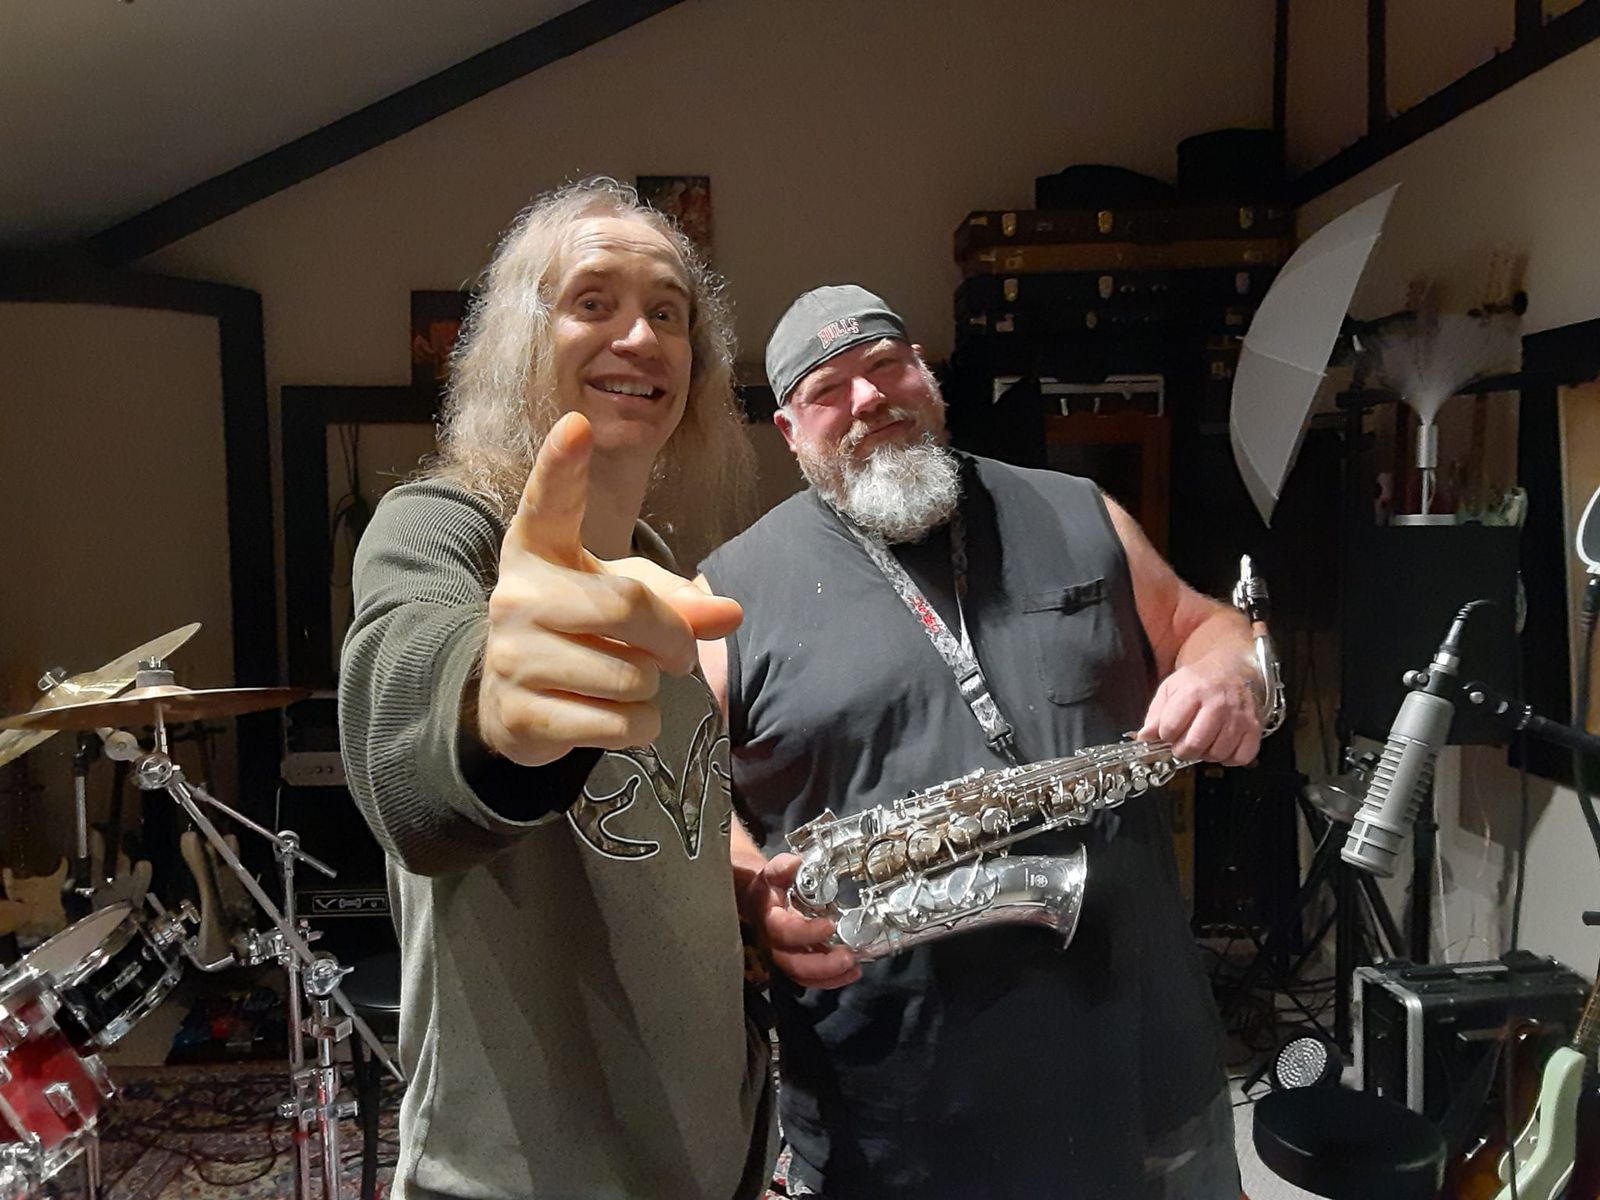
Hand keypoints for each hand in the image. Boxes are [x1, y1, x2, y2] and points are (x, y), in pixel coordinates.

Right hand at [477, 412, 742, 766]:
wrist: (515, 703)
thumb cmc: (581, 631)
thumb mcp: (624, 599)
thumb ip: (678, 600)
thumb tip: (730, 613)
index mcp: (538, 549)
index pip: (550, 501)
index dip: (562, 464)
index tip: (577, 425)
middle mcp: (515, 595)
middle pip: (625, 606)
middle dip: (673, 638)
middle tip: (679, 653)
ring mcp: (510, 656)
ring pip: (629, 675)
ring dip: (651, 688)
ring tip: (625, 681)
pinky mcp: (521, 713)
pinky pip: (618, 723)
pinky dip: (639, 725)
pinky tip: (612, 715)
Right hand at [735, 853, 860, 989]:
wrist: (760, 901)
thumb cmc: (770, 887)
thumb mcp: (773, 872)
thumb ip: (782, 867)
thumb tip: (794, 863)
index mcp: (768, 919)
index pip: (783, 931)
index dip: (806, 932)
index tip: (829, 925)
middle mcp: (773, 944)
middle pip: (793, 964)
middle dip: (823, 965)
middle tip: (848, 957)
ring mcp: (784, 957)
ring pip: (803, 976)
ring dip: (831, 975)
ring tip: (854, 967)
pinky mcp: (796, 963)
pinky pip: (811, 979)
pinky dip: (832, 979)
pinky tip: (851, 972)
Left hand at [1137, 651, 1262, 765]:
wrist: (1232, 670)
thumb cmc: (1200, 681)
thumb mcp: (1171, 688)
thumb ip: (1156, 713)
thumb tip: (1145, 737)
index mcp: (1193, 692)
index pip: (1171, 728)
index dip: (1164, 735)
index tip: (1167, 732)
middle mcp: (1218, 704)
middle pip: (1194, 744)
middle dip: (1182, 750)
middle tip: (1182, 744)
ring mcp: (1239, 717)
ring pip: (1217, 753)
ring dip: (1205, 754)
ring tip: (1202, 742)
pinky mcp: (1254, 728)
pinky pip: (1241, 757)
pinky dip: (1229, 759)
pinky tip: (1221, 747)